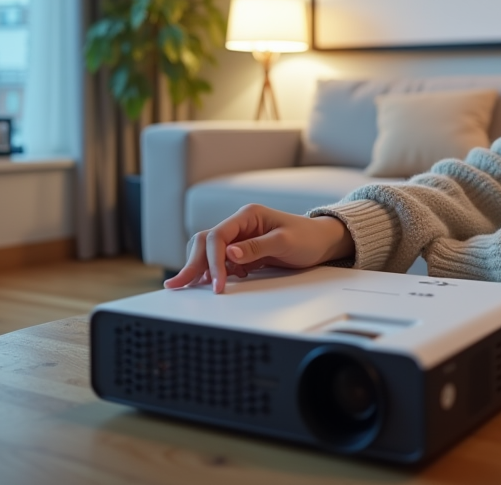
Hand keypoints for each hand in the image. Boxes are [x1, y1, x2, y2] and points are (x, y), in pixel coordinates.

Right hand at [163, 204, 355, 292]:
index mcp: (248, 215)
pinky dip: (212, 271)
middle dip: (192, 264)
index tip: (216, 283)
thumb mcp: (285, 242)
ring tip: (184, 284)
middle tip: (178, 285)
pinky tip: (209, 282)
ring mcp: (240, 238)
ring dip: (198, 267)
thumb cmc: (308, 238)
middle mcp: (240, 224)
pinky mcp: (243, 251)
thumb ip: (257, 247)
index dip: (213, 260)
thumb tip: (230, 253)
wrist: (322, 241)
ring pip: (208, 250)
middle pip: (206, 242)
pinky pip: (220, 260)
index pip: (218, 235)